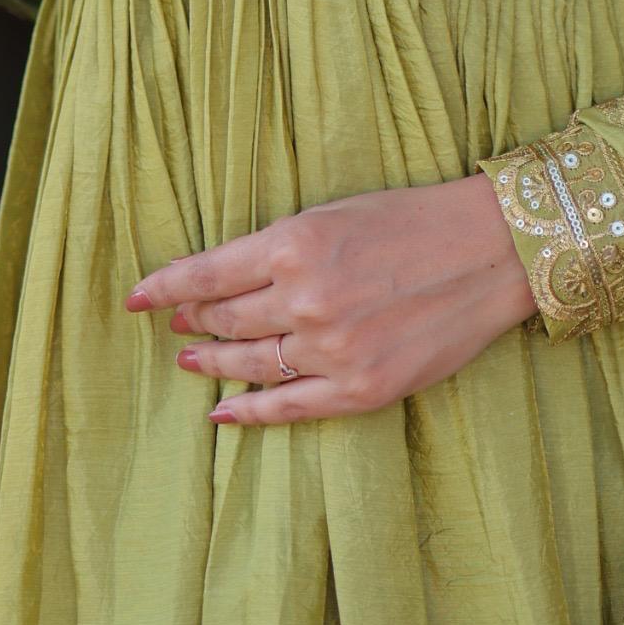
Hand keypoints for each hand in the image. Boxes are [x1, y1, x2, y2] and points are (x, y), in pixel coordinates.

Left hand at [123, 174, 538, 425]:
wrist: (488, 250)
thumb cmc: (411, 218)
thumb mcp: (334, 213)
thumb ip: (279, 246)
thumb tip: (224, 273)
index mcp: (294, 243)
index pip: (207, 273)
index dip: (165, 288)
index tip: (135, 298)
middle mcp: (304, 299)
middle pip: (225, 319)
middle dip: (192, 321)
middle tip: (174, 324)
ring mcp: (331, 349)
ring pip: (250, 363)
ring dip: (213, 362)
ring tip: (190, 360)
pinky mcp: (360, 388)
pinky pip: (288, 408)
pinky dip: (249, 411)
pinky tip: (222, 411)